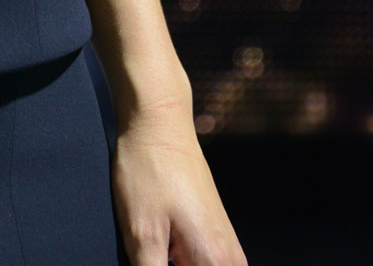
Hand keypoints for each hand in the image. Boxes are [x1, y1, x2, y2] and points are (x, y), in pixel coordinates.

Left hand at [110, 97, 246, 265]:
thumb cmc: (148, 170)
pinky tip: (158, 254)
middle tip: (151, 254)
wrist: (159, 121)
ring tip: (153, 248)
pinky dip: (179, 264)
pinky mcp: (215, 239)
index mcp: (216, 264)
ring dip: (171, 264)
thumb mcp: (141, 233)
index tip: (155, 261)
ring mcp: (226, 249)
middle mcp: (231, 261)